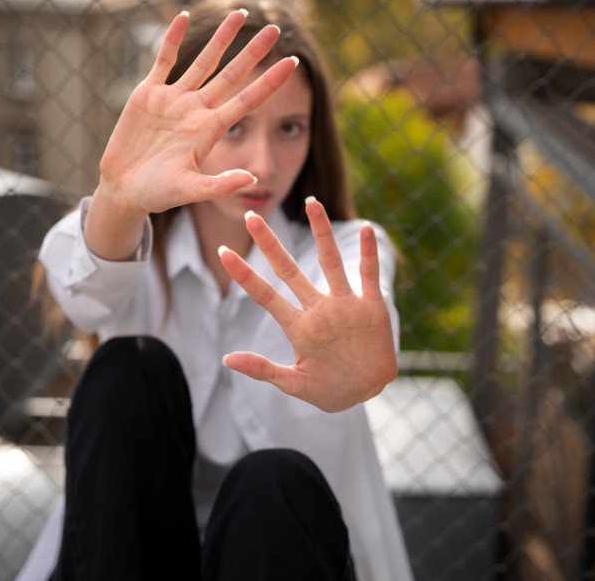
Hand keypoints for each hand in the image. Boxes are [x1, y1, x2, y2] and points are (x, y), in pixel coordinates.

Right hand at [96, 9, 298, 217]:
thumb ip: (219, 185)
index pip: (248, 100)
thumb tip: (252, 180)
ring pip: (203, 61)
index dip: (270, 81)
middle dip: (253, 52)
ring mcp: (173, 99)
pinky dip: (172, 38)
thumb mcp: (189, 191)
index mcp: (210, 130)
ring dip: (221, 38)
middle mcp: (197, 110)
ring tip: (240, 13)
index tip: (294, 62)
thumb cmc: (157, 194)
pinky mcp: (148, 94)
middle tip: (276, 28)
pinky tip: (185, 16)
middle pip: (232, 74)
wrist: (123, 189)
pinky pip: (163, 60)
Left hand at [218, 199, 398, 412]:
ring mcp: (345, 305)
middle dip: (270, 245)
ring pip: (331, 262)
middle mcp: (319, 308)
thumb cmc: (330, 391)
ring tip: (311, 203)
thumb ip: (263, 370)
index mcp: (298, 326)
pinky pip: (368, 275)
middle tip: (251, 216)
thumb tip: (226, 359)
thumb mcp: (294, 384)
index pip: (266, 294)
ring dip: (322, 233)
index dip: (245, 275)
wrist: (368, 392)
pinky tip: (365, 229)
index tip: (222, 253)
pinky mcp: (371, 307)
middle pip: (290, 270)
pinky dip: (369, 253)